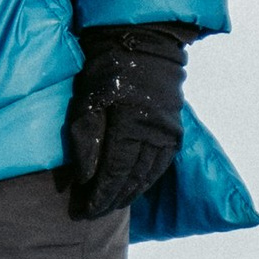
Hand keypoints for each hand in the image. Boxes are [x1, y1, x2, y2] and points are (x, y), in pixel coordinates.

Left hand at [64, 23, 188, 220]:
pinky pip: (161, 163)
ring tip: (112, 206)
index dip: (100, 195)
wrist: (141, 43)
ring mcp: (169, 131)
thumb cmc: (105, 69)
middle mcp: (156, 133)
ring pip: (150, 174)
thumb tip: (84, 179)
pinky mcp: (174, 128)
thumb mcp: (86, 101)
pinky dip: (147, 179)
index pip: (115, 173)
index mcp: (132, 126)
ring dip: (131, 193)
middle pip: (133, 178)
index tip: (84, 211)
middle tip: (94, 215)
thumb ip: (86, 141)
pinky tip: (135, 187)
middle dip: (113, 200)